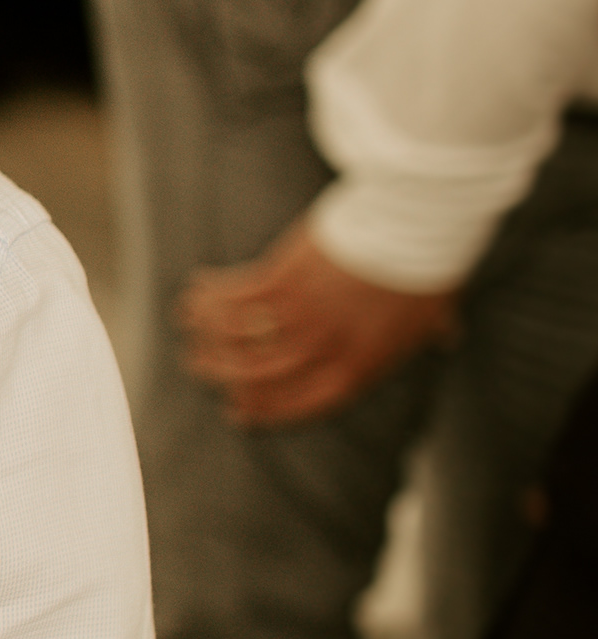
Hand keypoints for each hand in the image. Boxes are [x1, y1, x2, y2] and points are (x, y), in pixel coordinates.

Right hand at [177, 217, 455, 428]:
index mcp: (358, 366)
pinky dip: (209, 296)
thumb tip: (447, 338)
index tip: (237, 411)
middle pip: (254, 375)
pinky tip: (197, 291)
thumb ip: (431, 332)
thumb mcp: (434, 313)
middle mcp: (321, 349)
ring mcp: (299, 315)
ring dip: (207, 336)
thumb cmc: (428, 268)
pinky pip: (233, 298)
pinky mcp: (281, 279)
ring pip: (235, 339)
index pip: (298, 402)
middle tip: (202, 366)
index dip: (262, 410)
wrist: (414, 226)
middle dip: (221, 374)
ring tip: (191, 329)